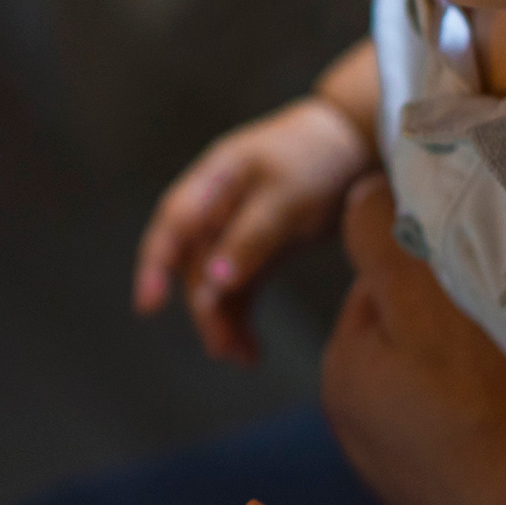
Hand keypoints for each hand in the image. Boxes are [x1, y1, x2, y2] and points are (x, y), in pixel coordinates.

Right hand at [135, 95, 375, 364]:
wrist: (357, 145)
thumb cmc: (318, 156)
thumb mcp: (287, 195)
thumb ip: (250, 236)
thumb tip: (215, 282)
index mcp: (215, 180)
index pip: (173, 224)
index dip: (155, 264)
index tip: (148, 306)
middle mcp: (216, 207)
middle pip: (195, 265)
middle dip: (204, 310)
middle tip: (222, 349)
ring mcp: (234, 229)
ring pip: (214, 284)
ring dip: (223, 322)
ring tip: (244, 359)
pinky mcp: (256, 250)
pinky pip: (238, 291)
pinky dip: (242, 319)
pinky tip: (252, 350)